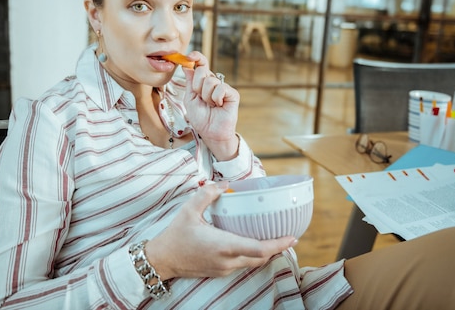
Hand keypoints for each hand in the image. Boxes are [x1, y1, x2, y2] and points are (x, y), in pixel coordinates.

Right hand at [145, 181, 296, 279]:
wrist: (163, 259)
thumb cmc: (175, 235)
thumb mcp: (189, 210)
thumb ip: (207, 194)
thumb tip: (225, 184)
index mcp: (223, 246)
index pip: (258, 249)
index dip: (278, 245)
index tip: (292, 237)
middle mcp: (227, 261)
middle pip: (261, 258)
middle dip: (277, 248)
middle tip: (290, 237)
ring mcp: (224, 269)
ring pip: (253, 263)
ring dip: (266, 253)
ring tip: (277, 240)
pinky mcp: (220, 271)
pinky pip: (243, 264)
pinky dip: (253, 256)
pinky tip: (255, 245)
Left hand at [182, 52, 239, 159]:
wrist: (210, 132)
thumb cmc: (200, 118)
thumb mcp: (189, 98)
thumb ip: (189, 82)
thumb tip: (187, 65)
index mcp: (202, 82)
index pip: (200, 64)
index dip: (196, 57)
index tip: (189, 56)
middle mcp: (213, 82)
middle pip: (202, 70)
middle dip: (197, 85)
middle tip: (200, 98)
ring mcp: (223, 87)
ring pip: (210, 81)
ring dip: (206, 96)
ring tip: (210, 105)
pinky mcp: (232, 93)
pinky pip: (220, 88)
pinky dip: (216, 98)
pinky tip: (218, 105)